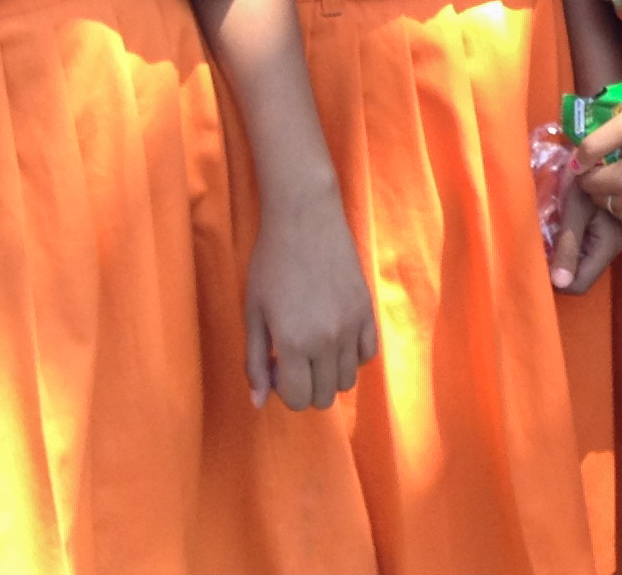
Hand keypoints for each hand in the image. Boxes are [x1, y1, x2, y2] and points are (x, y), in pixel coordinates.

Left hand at [242, 191, 380, 411]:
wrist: (305, 218)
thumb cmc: (270, 263)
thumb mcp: (252, 313)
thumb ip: (254, 361)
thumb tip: (257, 402)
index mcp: (292, 343)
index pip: (297, 399)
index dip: (283, 390)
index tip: (275, 365)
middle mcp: (326, 341)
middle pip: (324, 397)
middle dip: (305, 387)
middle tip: (293, 357)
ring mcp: (352, 326)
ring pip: (347, 381)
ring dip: (328, 374)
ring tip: (314, 346)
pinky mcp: (368, 311)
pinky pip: (368, 355)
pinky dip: (352, 356)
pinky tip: (336, 336)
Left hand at [547, 180, 621, 294]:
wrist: (608, 154)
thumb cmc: (586, 178)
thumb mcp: (574, 209)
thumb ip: (567, 246)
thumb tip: (558, 283)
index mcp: (611, 243)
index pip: (580, 284)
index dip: (558, 278)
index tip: (541, 259)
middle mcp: (620, 246)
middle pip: (584, 273)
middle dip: (562, 264)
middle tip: (545, 242)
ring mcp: (620, 239)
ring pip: (587, 261)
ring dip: (569, 252)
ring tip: (556, 230)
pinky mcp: (616, 231)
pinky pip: (592, 248)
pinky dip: (577, 242)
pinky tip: (569, 224)